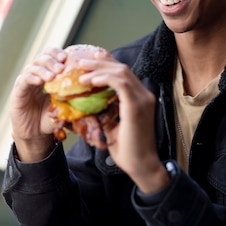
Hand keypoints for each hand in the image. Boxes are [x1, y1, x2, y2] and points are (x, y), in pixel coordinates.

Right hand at [9, 46, 66, 160]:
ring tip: (52, 76)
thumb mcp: (63, 108)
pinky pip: (24, 79)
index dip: (58, 53)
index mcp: (48, 73)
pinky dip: (32, 78)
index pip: (52, 55)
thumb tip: (89, 98)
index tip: (67, 57)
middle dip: (52, 60)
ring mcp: (26, 81)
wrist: (33, 132)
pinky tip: (39, 81)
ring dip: (43, 69)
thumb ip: (72, 102)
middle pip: (42, 57)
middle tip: (61, 67)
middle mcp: (36, 74)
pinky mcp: (18, 90)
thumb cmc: (49, 117)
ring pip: (33, 66)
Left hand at [78, 52, 168, 192]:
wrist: (141, 166)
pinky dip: (105, 78)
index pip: (123, 73)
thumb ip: (104, 113)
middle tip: (81, 62)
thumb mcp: (112, 127)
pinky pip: (121, 83)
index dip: (107, 63)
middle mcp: (144, 95)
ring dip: (99, 69)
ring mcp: (143, 99)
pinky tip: (92, 80)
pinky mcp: (137, 106)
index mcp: (139, 98)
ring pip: (121, 71)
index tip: (89, 60)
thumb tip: (85, 107)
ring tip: (82, 71)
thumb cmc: (127, 150)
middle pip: (122, 68)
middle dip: (100, 62)